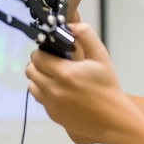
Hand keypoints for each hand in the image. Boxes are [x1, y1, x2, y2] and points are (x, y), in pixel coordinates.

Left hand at [26, 22, 129, 143]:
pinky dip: (46, 92)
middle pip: (30, 71)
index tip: (54, 52)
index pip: (37, 57)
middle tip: (54, 62)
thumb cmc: (108, 86)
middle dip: (40, 63)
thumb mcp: (101, 56)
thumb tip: (72, 25)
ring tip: (56, 77)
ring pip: (32, 85)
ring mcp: (51, 104)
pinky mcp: (53, 114)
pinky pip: (40, 99)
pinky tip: (61, 90)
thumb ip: (86, 36)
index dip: (44, 51)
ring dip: (40, 78)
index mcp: (65, 73)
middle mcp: (54, 89)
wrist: (112, 118)